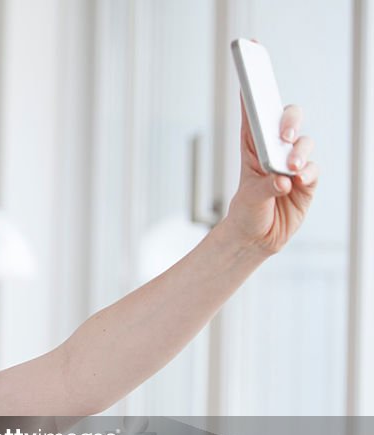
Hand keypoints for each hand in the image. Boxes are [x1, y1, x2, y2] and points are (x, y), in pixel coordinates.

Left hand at [224, 95, 319, 254]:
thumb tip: (283, 180)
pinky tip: (299, 180)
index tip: (251, 72)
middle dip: (288, 120)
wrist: (257, 238)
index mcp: (252, 149)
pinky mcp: (307, 180)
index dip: (253, 94)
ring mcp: (292, 164)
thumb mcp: (248, 200)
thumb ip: (264, 187)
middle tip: (284, 134)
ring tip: (290, 168)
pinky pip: (313, 168)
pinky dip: (308, 172)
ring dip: (299, 152)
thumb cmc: (247, 213)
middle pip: (286, 121)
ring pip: (303, 143)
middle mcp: (274, 152)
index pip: (253, 117)